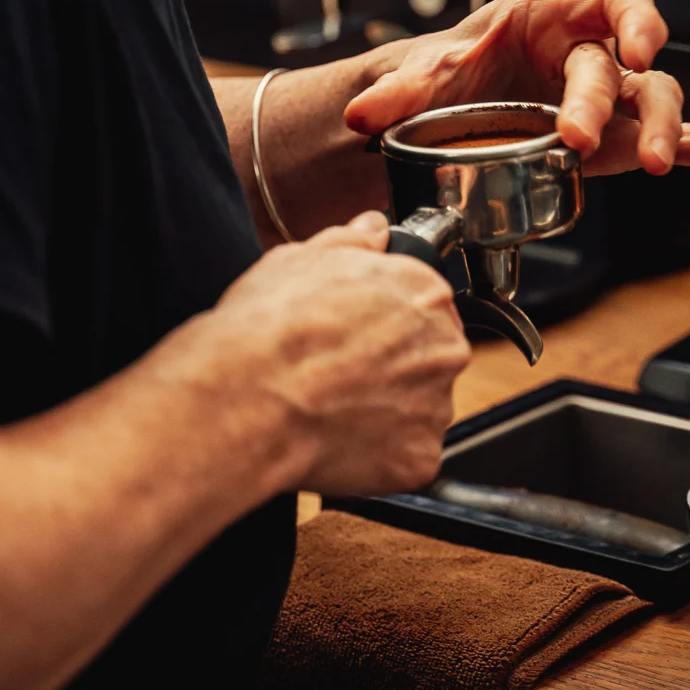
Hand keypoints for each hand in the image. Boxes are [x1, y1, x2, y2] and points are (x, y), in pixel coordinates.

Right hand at [207, 212, 469, 495]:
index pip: (425, 304)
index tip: (358, 333)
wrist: (247, 397)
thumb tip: (372, 230)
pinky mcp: (419, 458)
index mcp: (423, 291)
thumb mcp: (298, 260)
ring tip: (331, 407)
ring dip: (387, 412)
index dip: (385, 321)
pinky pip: (406, 458)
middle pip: (429, 358)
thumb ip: (350, 243)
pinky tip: (337, 439)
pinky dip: (379, 456)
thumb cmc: (268, 328)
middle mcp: (442, 347)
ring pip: (419, 409)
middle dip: (392, 367)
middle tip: (339, 372)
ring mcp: (434, 406)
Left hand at [342, 0, 689, 179]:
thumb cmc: (457, 71)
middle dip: (606, 100)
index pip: (617, 0)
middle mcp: (598, 54)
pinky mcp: (625, 143)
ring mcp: (617, 102)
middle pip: (626, 70)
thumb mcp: (427, 73)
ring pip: (660, 106)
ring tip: (658, 165)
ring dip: (666, 135)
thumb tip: (364, 110)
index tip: (630, 45)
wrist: (454, 108)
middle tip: (577, 136)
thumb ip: (398, 89)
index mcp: (559, 16)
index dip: (632, 18)